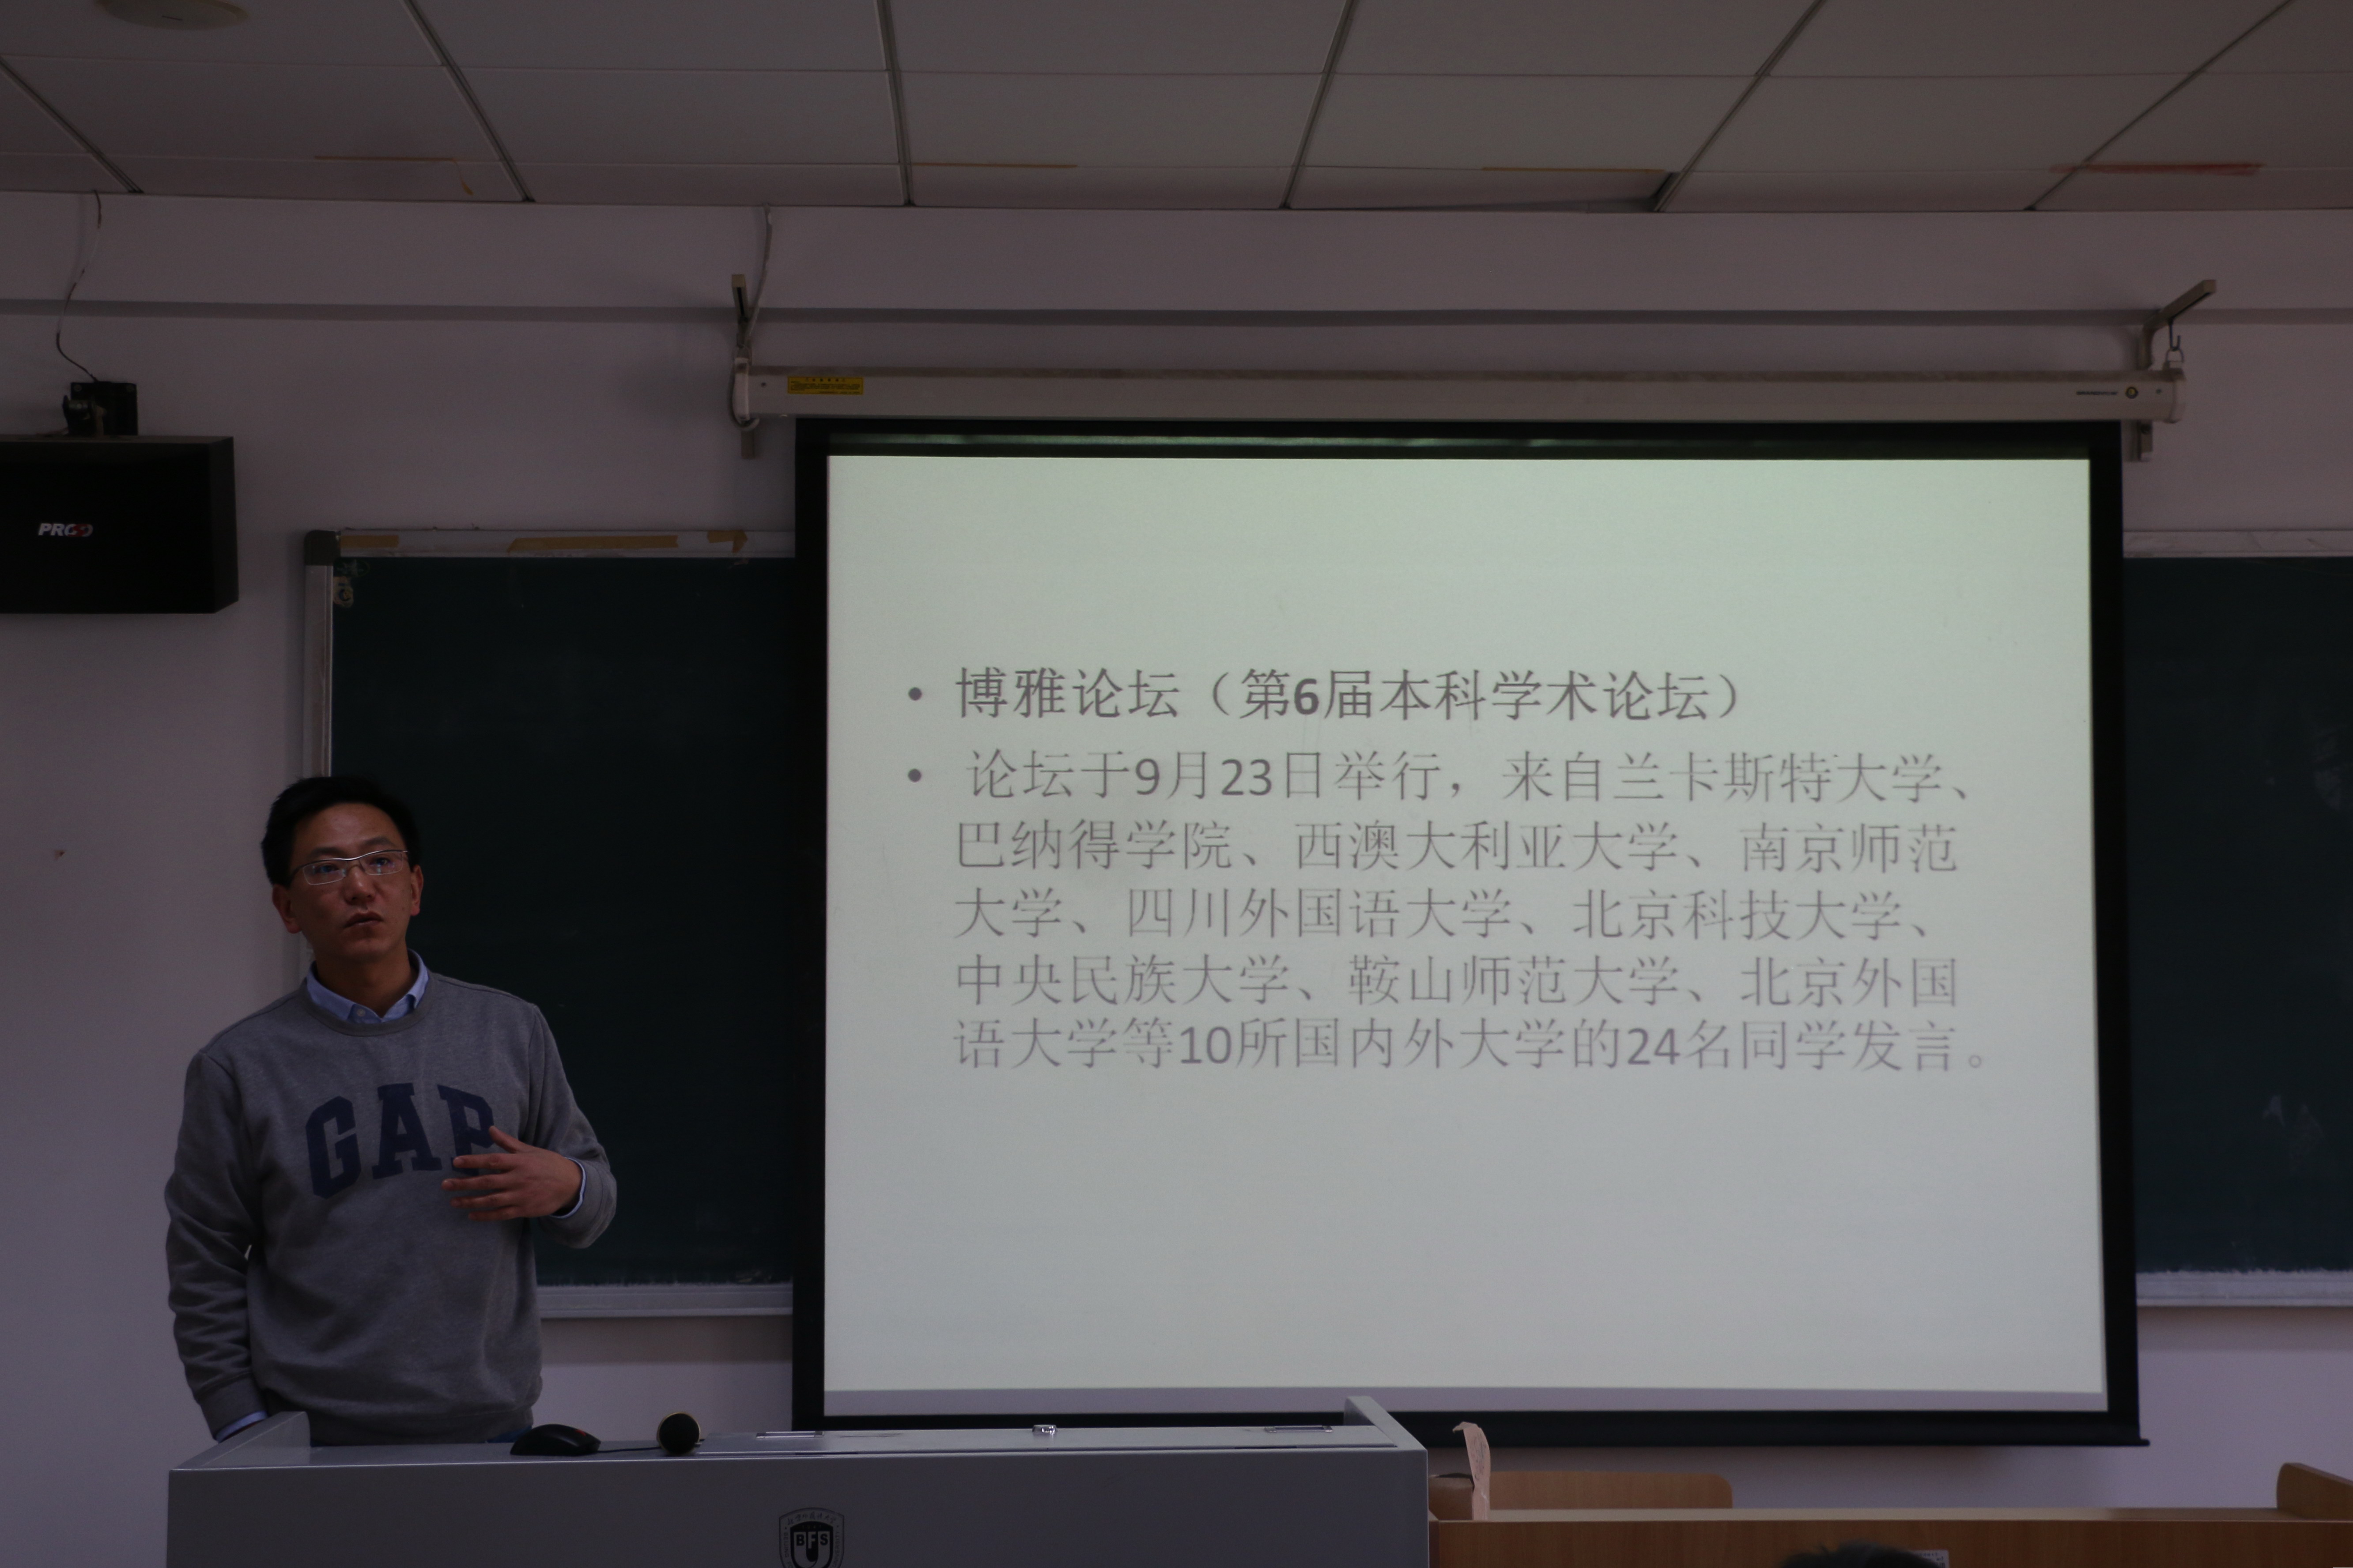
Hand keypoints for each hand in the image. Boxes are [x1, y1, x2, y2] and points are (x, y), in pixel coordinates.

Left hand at [442, 1127, 581, 1221]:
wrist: (571, 1184)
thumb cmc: (548, 1164)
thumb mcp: (530, 1150)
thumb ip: (508, 1142)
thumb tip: (490, 1129)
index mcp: (520, 1162)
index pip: (492, 1160)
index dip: (473, 1161)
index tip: (456, 1162)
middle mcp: (518, 1178)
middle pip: (487, 1181)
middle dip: (464, 1183)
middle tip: (445, 1185)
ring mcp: (521, 1195)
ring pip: (491, 1200)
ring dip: (470, 1201)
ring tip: (453, 1202)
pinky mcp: (524, 1209)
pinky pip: (501, 1214)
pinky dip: (485, 1216)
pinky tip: (471, 1215)